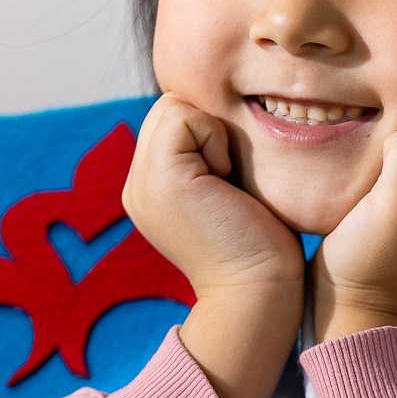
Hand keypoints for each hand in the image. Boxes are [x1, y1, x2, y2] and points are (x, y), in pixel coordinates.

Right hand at [123, 94, 303, 299]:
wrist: (258, 290)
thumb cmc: (260, 246)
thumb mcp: (225, 191)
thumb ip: (206, 156)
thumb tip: (215, 111)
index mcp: (150, 188)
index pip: (170, 120)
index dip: (208, 131)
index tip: (229, 179)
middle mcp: (137, 184)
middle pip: (168, 107)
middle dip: (206, 128)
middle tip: (228, 179)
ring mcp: (141, 182)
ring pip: (173, 107)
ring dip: (211, 133)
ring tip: (225, 181)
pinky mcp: (159, 177)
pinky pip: (182, 116)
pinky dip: (213, 138)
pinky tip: (225, 180)